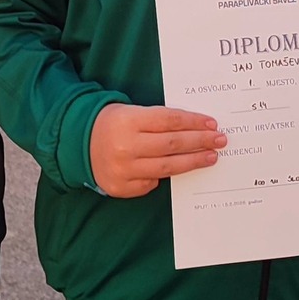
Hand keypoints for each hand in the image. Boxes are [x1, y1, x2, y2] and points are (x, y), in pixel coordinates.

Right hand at [88, 103, 223, 197]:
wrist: (78, 144)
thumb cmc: (112, 124)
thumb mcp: (131, 112)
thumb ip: (158, 120)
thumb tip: (194, 128)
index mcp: (128, 121)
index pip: (169, 121)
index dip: (194, 122)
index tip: (212, 124)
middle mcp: (126, 146)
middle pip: (172, 144)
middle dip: (200, 142)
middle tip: (220, 140)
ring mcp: (123, 170)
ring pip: (167, 167)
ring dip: (193, 161)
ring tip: (211, 157)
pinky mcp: (121, 188)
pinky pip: (152, 183)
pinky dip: (166, 176)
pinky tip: (180, 169)